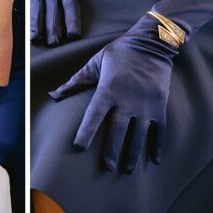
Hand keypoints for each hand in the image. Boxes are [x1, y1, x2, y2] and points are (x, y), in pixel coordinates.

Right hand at [30, 0, 79, 45]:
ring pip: (38, 11)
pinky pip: (29, 7)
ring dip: (39, 28)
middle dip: (54, 30)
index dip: (71, 21)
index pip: (70, 5)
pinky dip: (30, 21)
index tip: (73, 35)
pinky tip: (30, 32)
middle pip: (53, 12)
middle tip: (56, 44)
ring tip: (40, 41)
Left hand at [48, 17, 176, 173]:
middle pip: (117, 132)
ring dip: (133, 155)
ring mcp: (145, 105)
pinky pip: (160, 130)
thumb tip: (52, 95)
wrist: (152, 43)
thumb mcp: (94, 64)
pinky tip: (154, 160)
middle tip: (107, 168)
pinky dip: (157, 146)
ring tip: (127, 170)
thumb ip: (74, 82)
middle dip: (112, 152)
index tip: (78, 147)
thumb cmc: (119, 54)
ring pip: (138, 136)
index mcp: (107, 90)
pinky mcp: (160, 105)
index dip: (85, 132)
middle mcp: (126, 100)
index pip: (93, 116)